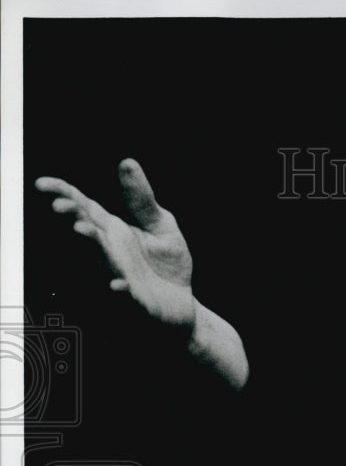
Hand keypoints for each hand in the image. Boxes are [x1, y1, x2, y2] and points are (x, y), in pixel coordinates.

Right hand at [36, 159, 194, 329]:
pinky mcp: (138, 301)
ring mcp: (122, 276)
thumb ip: (143, 200)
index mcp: (114, 231)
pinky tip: (119, 286)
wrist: (183, 303)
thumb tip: (127, 162)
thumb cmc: (166, 264)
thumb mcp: (161, 225)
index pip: (85, 209)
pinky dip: (122, 292)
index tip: (43, 184)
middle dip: (75, 218)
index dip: (65, 195)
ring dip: (93, 246)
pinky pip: (128, 298)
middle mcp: (112, 252)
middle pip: (90, 232)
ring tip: (83, 230)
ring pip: (104, 261)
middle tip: (61, 206)